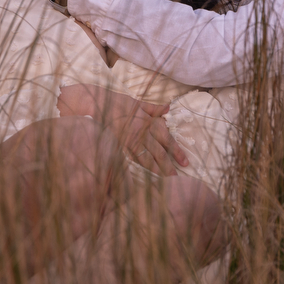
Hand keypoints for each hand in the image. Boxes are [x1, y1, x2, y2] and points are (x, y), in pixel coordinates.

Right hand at [57, 86, 187, 175]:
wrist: (98, 102)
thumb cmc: (117, 101)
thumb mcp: (137, 102)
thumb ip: (154, 108)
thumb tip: (168, 108)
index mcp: (148, 122)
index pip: (166, 139)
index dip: (177, 151)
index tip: (185, 163)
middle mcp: (141, 132)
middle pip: (158, 152)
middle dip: (169, 166)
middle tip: (177, 178)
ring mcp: (129, 140)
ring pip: (146, 158)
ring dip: (156, 170)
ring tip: (164, 181)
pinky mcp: (119, 144)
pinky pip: (131, 158)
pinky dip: (139, 167)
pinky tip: (144, 176)